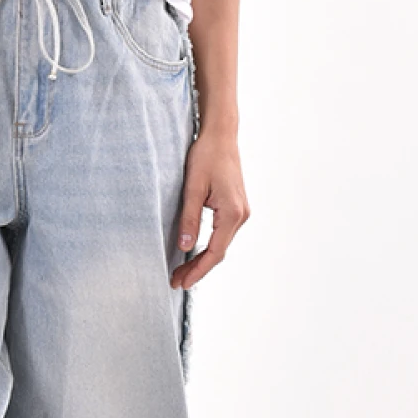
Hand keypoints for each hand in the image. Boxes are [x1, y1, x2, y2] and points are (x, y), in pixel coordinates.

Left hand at [170, 128, 249, 288]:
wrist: (221, 135)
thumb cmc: (207, 156)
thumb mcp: (193, 188)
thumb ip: (190, 219)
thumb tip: (185, 247)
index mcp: (232, 213)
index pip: (215, 252)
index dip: (198, 270)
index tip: (182, 282)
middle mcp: (241, 215)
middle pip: (219, 251)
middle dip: (198, 268)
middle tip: (176, 280)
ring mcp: (241, 211)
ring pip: (221, 243)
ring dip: (202, 258)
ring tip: (181, 269)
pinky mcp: (236, 207)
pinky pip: (223, 233)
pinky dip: (209, 245)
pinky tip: (194, 250)